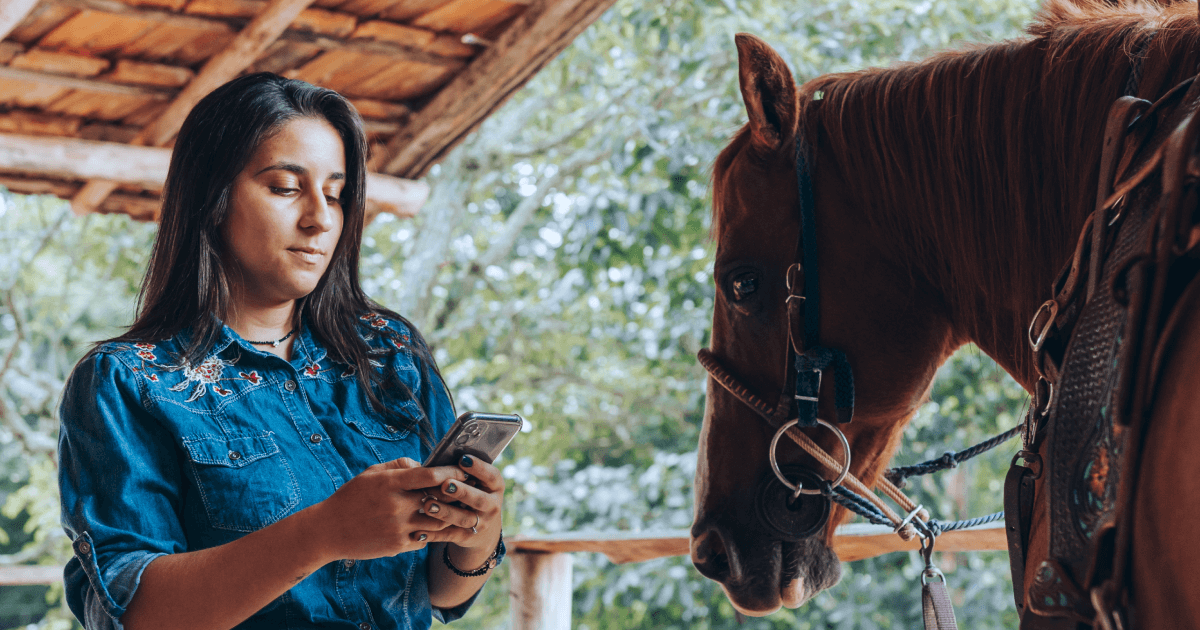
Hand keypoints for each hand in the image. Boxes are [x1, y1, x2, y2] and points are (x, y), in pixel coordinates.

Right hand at [308, 457, 468, 560]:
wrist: (328, 531)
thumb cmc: (351, 497)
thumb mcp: (371, 474)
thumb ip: (399, 466)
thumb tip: (424, 465)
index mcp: (390, 483)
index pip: (429, 474)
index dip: (451, 471)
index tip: (464, 469)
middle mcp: (396, 505)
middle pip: (439, 499)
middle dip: (457, 495)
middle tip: (472, 491)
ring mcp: (398, 527)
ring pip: (437, 522)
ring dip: (450, 517)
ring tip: (464, 511)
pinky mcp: (397, 546)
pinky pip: (425, 539)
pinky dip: (432, 533)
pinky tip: (438, 528)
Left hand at [413, 455, 503, 549]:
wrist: (483, 529)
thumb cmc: (473, 493)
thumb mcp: (477, 483)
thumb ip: (462, 472)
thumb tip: (440, 459)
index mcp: (495, 487)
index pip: (492, 476)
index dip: (479, 468)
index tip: (463, 459)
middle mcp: (492, 506)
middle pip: (479, 499)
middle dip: (462, 492)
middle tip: (445, 485)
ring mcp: (481, 523)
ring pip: (464, 519)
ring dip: (446, 512)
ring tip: (428, 505)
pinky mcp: (467, 538)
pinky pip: (449, 536)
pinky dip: (433, 534)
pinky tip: (418, 531)